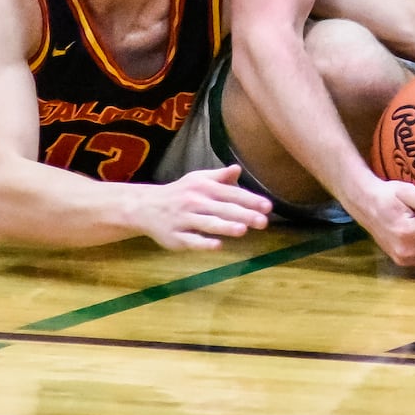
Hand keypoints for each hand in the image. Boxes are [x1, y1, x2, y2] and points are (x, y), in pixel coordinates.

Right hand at [136, 165, 271, 250]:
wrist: (146, 206)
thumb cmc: (180, 193)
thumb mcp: (198, 179)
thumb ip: (220, 176)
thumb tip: (238, 169)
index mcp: (204, 187)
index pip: (231, 193)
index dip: (250, 200)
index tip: (268, 206)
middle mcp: (195, 202)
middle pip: (222, 209)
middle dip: (244, 214)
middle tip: (263, 221)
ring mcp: (185, 220)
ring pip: (207, 223)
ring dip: (225, 226)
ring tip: (243, 230)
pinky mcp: (176, 236)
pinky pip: (191, 240)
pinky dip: (203, 243)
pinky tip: (218, 245)